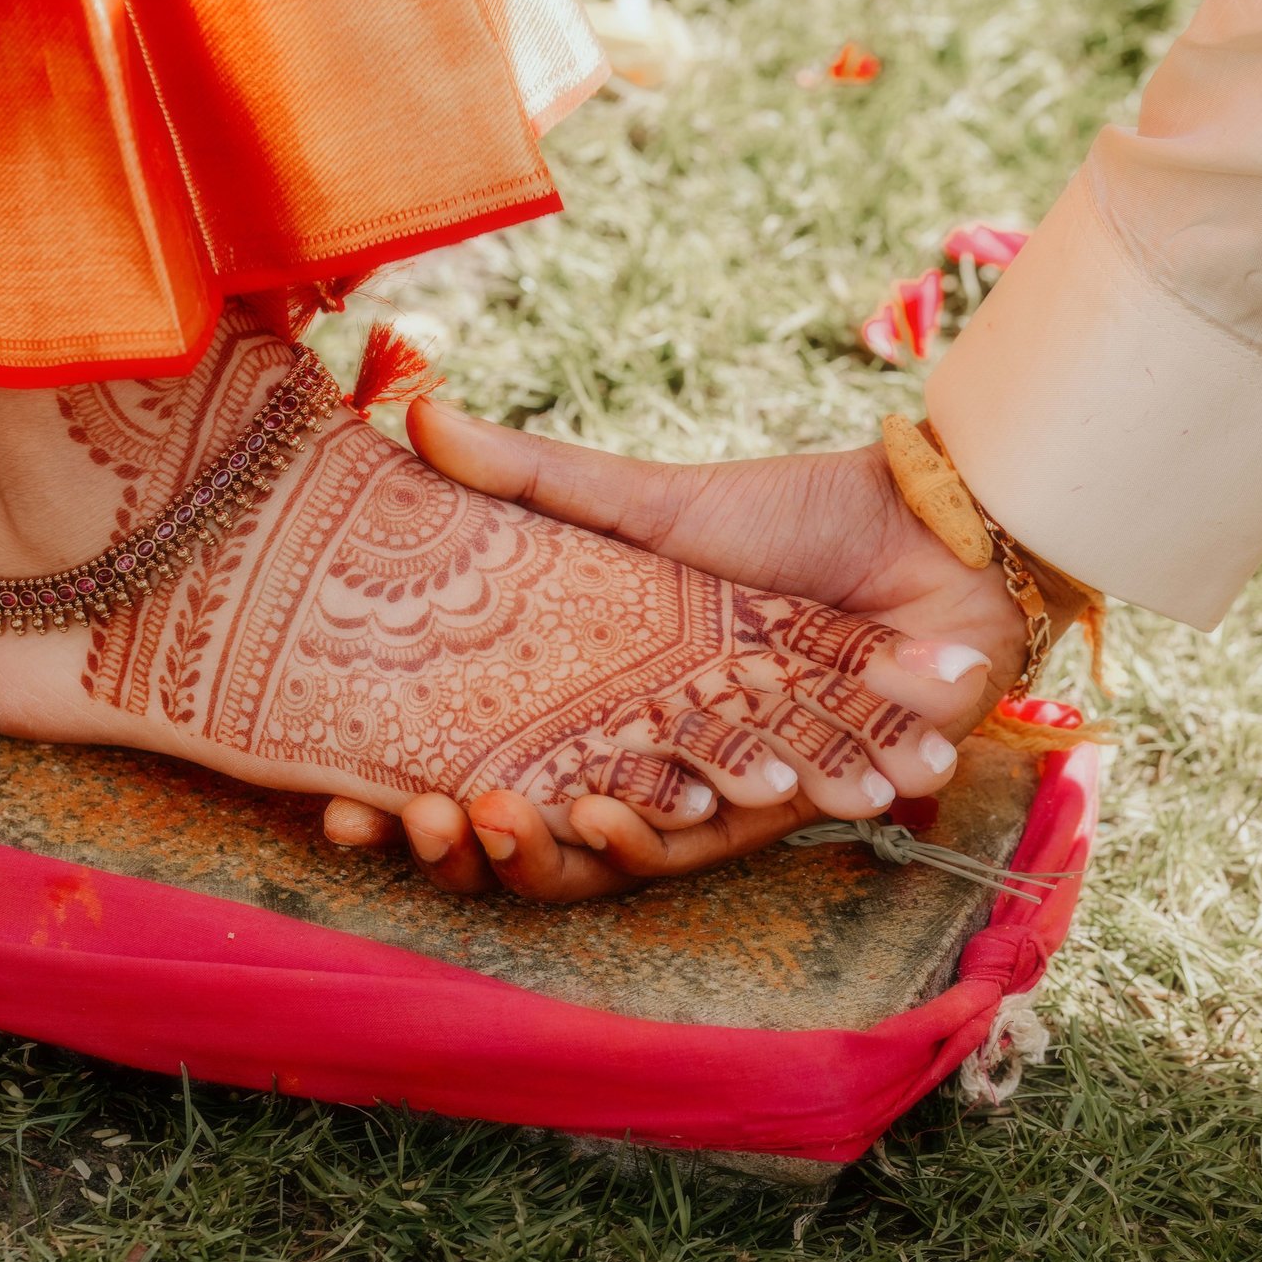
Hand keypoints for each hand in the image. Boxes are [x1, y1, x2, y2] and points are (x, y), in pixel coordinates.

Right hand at [323, 398, 1082, 898]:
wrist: (931, 535)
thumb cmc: (788, 514)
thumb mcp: (645, 501)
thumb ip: (536, 479)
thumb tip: (416, 410)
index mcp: (596, 693)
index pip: (483, 757)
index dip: (401, 789)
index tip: (331, 801)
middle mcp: (641, 750)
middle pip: (530, 824)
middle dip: (460, 841)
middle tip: (405, 819)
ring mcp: (704, 781)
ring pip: (603, 851)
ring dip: (541, 850)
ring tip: (492, 820)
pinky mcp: (774, 803)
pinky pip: (701, 844)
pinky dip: (656, 836)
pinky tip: (612, 822)